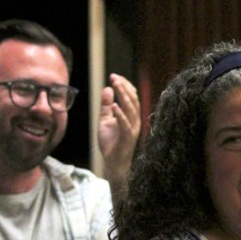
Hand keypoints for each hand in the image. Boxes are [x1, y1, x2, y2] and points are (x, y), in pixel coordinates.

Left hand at [99, 74, 141, 188]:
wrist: (114, 163)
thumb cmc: (111, 143)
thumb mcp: (105, 120)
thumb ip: (106, 106)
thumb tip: (107, 89)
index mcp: (131, 115)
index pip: (131, 96)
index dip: (124, 85)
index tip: (114, 76)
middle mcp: (135, 120)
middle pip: (132, 99)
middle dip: (124, 87)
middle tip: (114, 77)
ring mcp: (133, 128)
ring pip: (131, 109)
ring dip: (123, 96)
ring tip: (116, 85)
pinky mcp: (128, 137)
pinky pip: (125, 124)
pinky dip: (120, 114)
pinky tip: (114, 106)